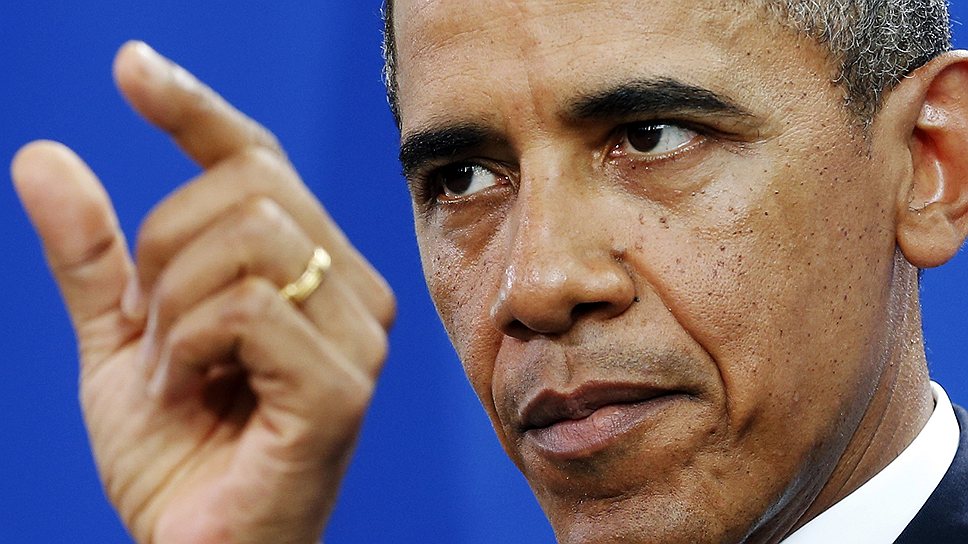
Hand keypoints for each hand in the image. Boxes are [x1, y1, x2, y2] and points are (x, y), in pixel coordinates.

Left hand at [11, 41, 394, 543]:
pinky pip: (244, 310)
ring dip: (170, 309)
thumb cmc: (177, 456)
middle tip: (153, 336)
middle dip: (161, 255)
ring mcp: (358, 340)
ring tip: (175, 373)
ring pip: (244, 243)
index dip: (196, 109)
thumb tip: (42, 155)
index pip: (261, 162)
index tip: (130, 67)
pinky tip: (193, 393)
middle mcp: (354, 292)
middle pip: (246, 189)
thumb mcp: (120, 340)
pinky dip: (186, 349)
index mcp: (316, 270)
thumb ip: (94, 256)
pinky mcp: (341, 388)